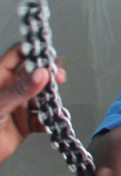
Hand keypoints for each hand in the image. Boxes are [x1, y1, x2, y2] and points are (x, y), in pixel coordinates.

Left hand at [1, 42, 65, 163]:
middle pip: (36, 74)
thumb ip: (19, 90)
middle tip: (59, 78)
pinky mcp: (25, 124)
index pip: (18, 55)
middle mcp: (11, 89)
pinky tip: (51, 120)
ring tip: (54, 104)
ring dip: (51, 100)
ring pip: (43, 96)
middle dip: (50, 75)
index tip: (48, 55)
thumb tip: (41, 74)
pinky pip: (43, 119)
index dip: (33, 51)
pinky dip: (50, 120)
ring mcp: (19, 106)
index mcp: (0, 78)